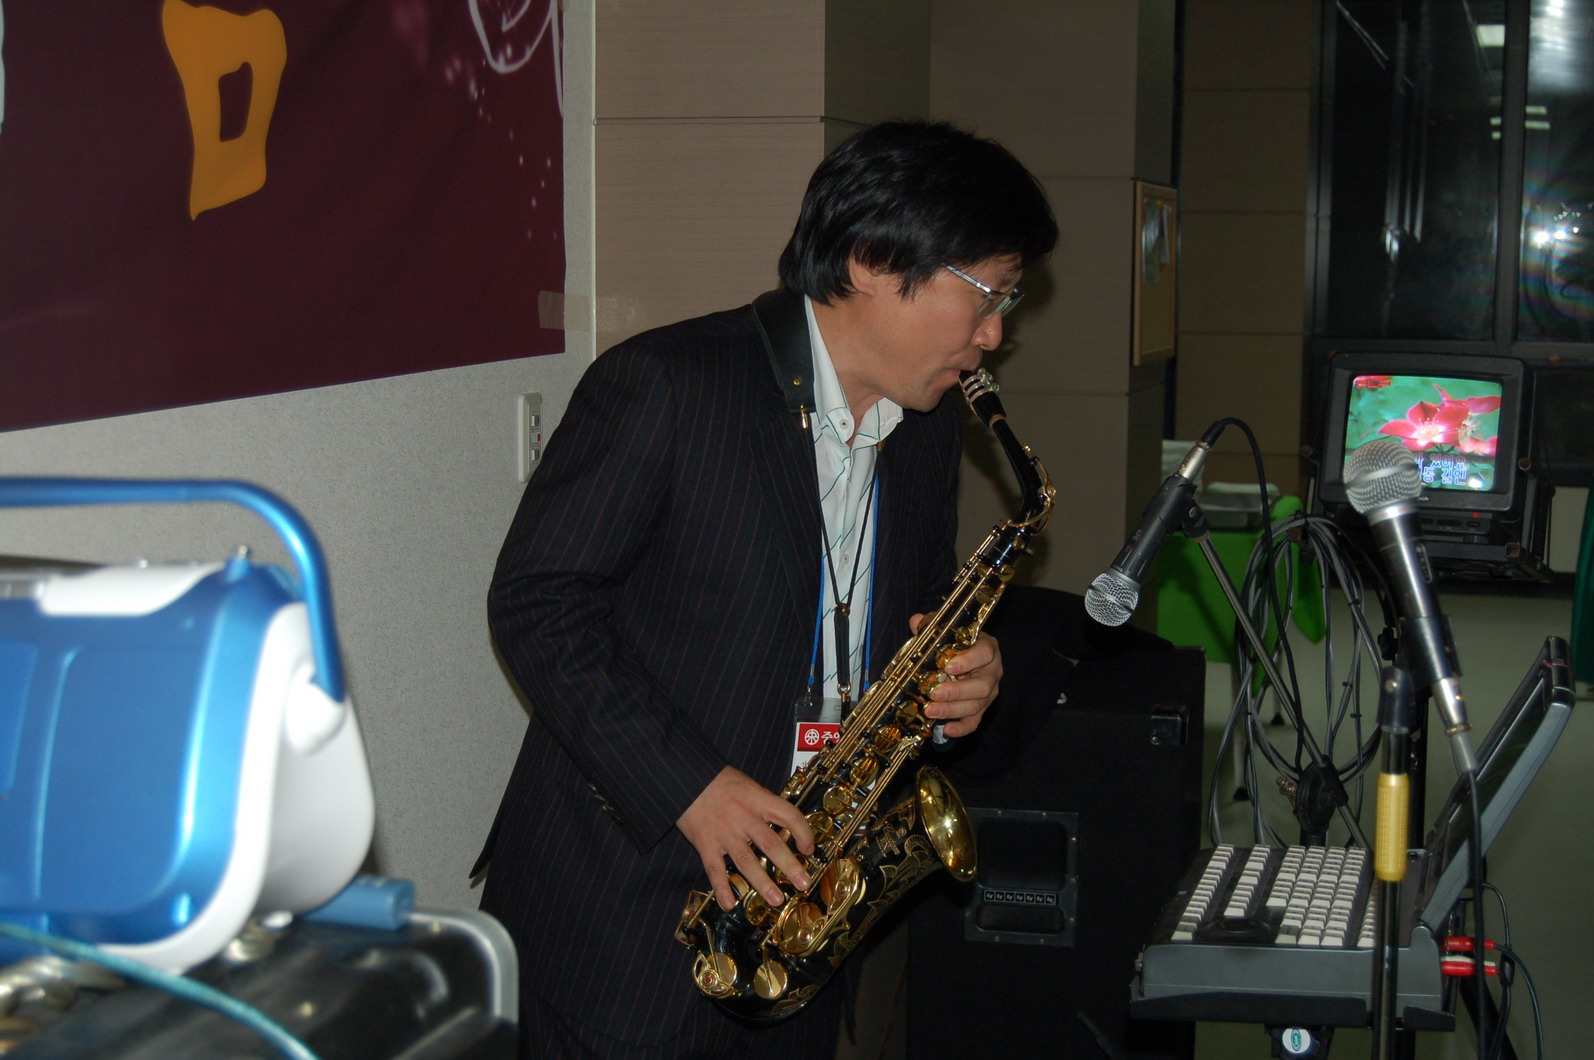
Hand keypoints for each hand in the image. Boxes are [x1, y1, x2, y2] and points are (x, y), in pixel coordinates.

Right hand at [677, 766, 815, 910]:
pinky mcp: (705, 843)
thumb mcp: (748, 784)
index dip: (804, 833)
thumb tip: (785, 822)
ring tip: (776, 899)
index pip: (789, 816)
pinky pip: (715, 869)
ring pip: (747, 861)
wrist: (686, 778)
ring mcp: (724, 832)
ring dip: (762, 882)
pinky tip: (729, 903)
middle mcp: (744, 817)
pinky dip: (722, 888)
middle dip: (790, 866)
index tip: (809, 848)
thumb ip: (764, 803)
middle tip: (803, 883)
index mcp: (758, 799)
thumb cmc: (718, 780)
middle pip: (771, 844)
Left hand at [909, 613, 1001, 738]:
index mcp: (987, 648)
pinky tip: (947, 730)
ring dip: (953, 710)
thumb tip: (916, 621)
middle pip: (982, 686)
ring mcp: (989, 692)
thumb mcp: (946, 632)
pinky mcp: (982, 708)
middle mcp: (992, 672)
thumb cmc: (957, 643)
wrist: (967, 657)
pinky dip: (962, 728)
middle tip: (934, 693)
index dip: (969, 660)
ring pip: (977, 705)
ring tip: (931, 711)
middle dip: (957, 691)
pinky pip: (975, 721)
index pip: (985, 653)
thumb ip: (932, 626)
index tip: (949, 666)